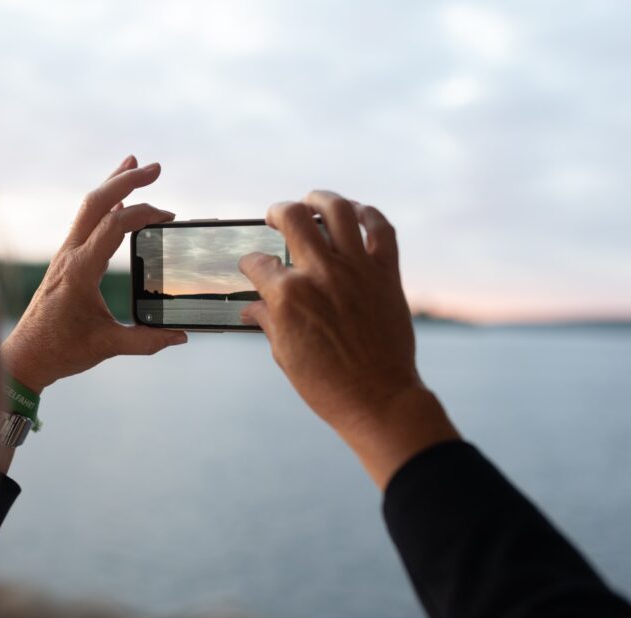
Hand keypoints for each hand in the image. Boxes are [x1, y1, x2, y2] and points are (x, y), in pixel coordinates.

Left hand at [0, 156, 187, 393]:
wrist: (25, 356)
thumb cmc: (61, 351)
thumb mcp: (108, 346)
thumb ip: (146, 341)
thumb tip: (180, 336)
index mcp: (80, 271)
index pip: (113, 226)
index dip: (142, 213)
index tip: (167, 218)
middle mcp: (69, 255)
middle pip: (96, 202)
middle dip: (126, 180)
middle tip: (155, 168)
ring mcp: (65, 256)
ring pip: (88, 208)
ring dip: (112, 185)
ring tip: (133, 164)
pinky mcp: (65, 261)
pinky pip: (85, 224)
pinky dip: (104, 207)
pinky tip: (116, 200)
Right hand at [238, 191, 458, 488]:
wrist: (377, 399)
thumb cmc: (326, 385)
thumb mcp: (284, 354)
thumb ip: (268, 321)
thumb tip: (251, 308)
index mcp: (288, 296)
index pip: (258, 263)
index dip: (249, 263)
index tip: (251, 266)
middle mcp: (320, 274)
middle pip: (292, 218)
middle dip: (277, 212)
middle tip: (275, 216)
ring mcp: (356, 269)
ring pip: (338, 210)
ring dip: (321, 199)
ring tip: (312, 201)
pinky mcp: (386, 273)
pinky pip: (382, 229)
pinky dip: (369, 214)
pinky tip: (357, 213)